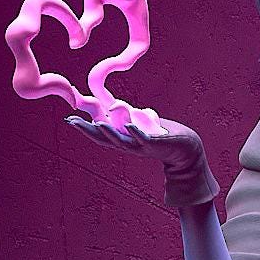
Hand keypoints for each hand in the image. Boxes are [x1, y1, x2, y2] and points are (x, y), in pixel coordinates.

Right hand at [65, 113, 218, 208]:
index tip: (70, 119)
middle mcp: (130, 145)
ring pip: (122, 141)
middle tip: (72, 122)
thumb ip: (130, 117)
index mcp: (126, 139)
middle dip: (89, 131)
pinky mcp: (156, 145)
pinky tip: (129, 127)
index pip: (102, 134)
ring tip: (96, 125)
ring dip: (110, 133)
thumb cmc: (166, 136)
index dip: (86, 127)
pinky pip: (144, 140)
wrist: (189, 151)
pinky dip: (137, 134)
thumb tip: (116, 108)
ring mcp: (142, 146)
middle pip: (105, 139)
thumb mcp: (143, 124)